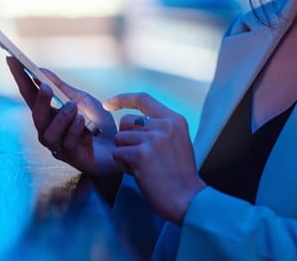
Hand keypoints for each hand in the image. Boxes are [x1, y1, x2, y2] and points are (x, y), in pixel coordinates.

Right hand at [5, 56, 118, 176]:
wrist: (119, 145)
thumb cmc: (98, 123)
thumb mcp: (81, 99)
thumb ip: (61, 87)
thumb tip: (41, 70)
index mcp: (49, 114)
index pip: (30, 95)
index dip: (20, 78)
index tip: (12, 59)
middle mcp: (49, 130)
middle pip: (36, 116)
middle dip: (39, 100)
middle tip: (45, 86)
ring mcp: (58, 145)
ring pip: (48, 133)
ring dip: (61, 117)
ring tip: (73, 107)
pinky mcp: (71, 157)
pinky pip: (67, 143)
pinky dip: (76, 130)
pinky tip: (84, 122)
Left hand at [106, 93, 205, 225]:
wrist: (188, 199)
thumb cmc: (180, 176)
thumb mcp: (178, 142)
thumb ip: (160, 129)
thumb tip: (133, 123)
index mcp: (174, 120)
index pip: (143, 99)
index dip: (122, 99)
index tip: (108, 104)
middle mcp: (164, 125)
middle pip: (125, 121)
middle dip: (125, 138)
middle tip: (140, 157)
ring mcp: (153, 138)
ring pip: (120, 139)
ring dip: (125, 154)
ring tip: (142, 167)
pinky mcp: (141, 154)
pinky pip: (118, 154)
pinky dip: (124, 166)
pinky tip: (139, 174)